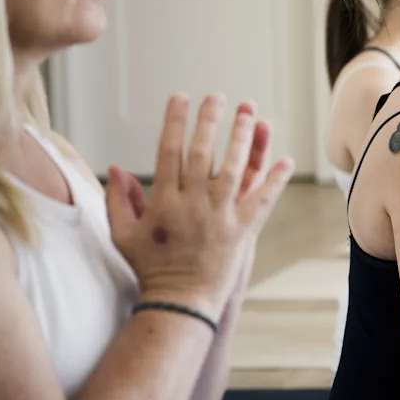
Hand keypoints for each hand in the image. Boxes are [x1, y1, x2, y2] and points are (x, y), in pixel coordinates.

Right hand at [104, 94, 294, 318]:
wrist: (180, 302)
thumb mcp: (124, 235)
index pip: (168, 152)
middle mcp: (192, 205)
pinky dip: (275, 181)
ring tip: (249, 114)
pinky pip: (262, 201)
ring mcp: (219, 217)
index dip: (175, 122)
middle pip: (202, 154)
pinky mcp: (242, 231)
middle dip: (209, 122)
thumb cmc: (150, 268)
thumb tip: (115, 168)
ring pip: (234, 171)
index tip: (181, 98)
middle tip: (217, 97)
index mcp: (164, 202)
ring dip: (242, 141)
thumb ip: (118, 200)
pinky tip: (285, 159)